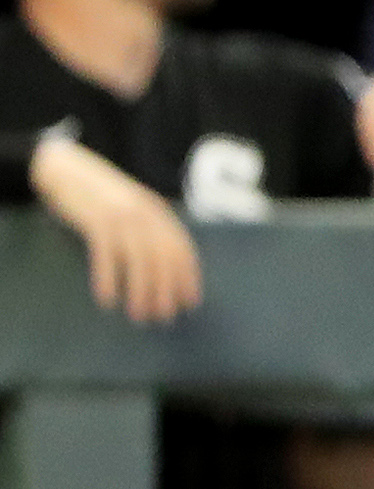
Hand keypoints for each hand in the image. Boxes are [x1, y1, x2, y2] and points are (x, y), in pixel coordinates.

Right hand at [33, 137, 202, 324]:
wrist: (68, 170)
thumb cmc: (102, 196)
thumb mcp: (133, 209)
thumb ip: (149, 231)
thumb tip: (164, 268)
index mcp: (158, 213)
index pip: (182, 250)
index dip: (188, 277)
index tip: (190, 302)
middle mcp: (146, 215)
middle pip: (163, 258)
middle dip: (167, 290)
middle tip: (164, 317)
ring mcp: (122, 218)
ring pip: (139, 260)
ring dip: (141, 291)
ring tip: (140, 315)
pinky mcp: (97, 222)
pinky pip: (106, 256)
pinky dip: (108, 279)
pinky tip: (108, 300)